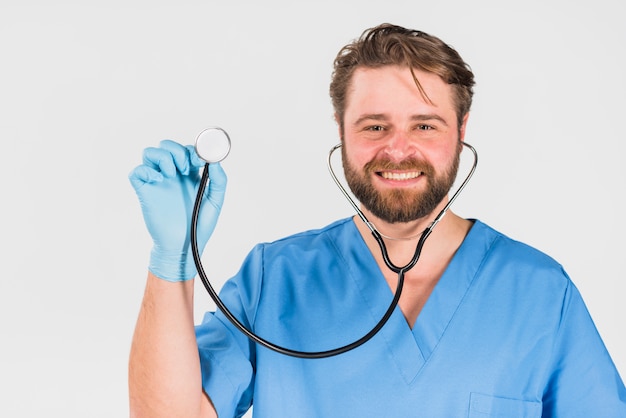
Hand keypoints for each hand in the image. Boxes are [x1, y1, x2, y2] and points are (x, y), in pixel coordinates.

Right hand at [129, 140, 226, 280]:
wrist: (184, 246)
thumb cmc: (198, 226)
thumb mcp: (215, 201)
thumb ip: (219, 180)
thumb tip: (215, 161)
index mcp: (189, 175)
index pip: (186, 150)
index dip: (193, 149)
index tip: (200, 161)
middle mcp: (172, 175)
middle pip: (166, 145)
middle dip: (177, 151)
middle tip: (186, 169)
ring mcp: (157, 182)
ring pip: (150, 152)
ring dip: (163, 157)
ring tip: (172, 174)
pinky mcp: (145, 192)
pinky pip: (136, 171)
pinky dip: (146, 170)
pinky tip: (158, 181)